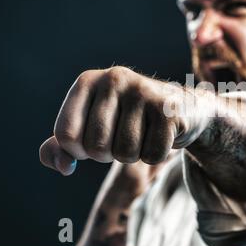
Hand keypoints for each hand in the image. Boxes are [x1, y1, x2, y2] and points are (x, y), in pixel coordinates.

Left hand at [39, 66, 212, 174]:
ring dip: (135, 156)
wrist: (182, 108)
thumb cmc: (129, 121)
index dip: (80, 150)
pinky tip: (162, 135)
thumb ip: (62, 147)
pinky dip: (156, 156)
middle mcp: (115, 79)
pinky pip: (152, 156)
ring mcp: (143, 92)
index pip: (66, 135)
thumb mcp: (90, 127)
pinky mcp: (168, 110)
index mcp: (88, 81)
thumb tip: (63, 167)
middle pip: (96, 148)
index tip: (96, 139)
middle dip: (110, 154)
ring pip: (125, 154)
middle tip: (125, 136)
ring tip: (144, 134)